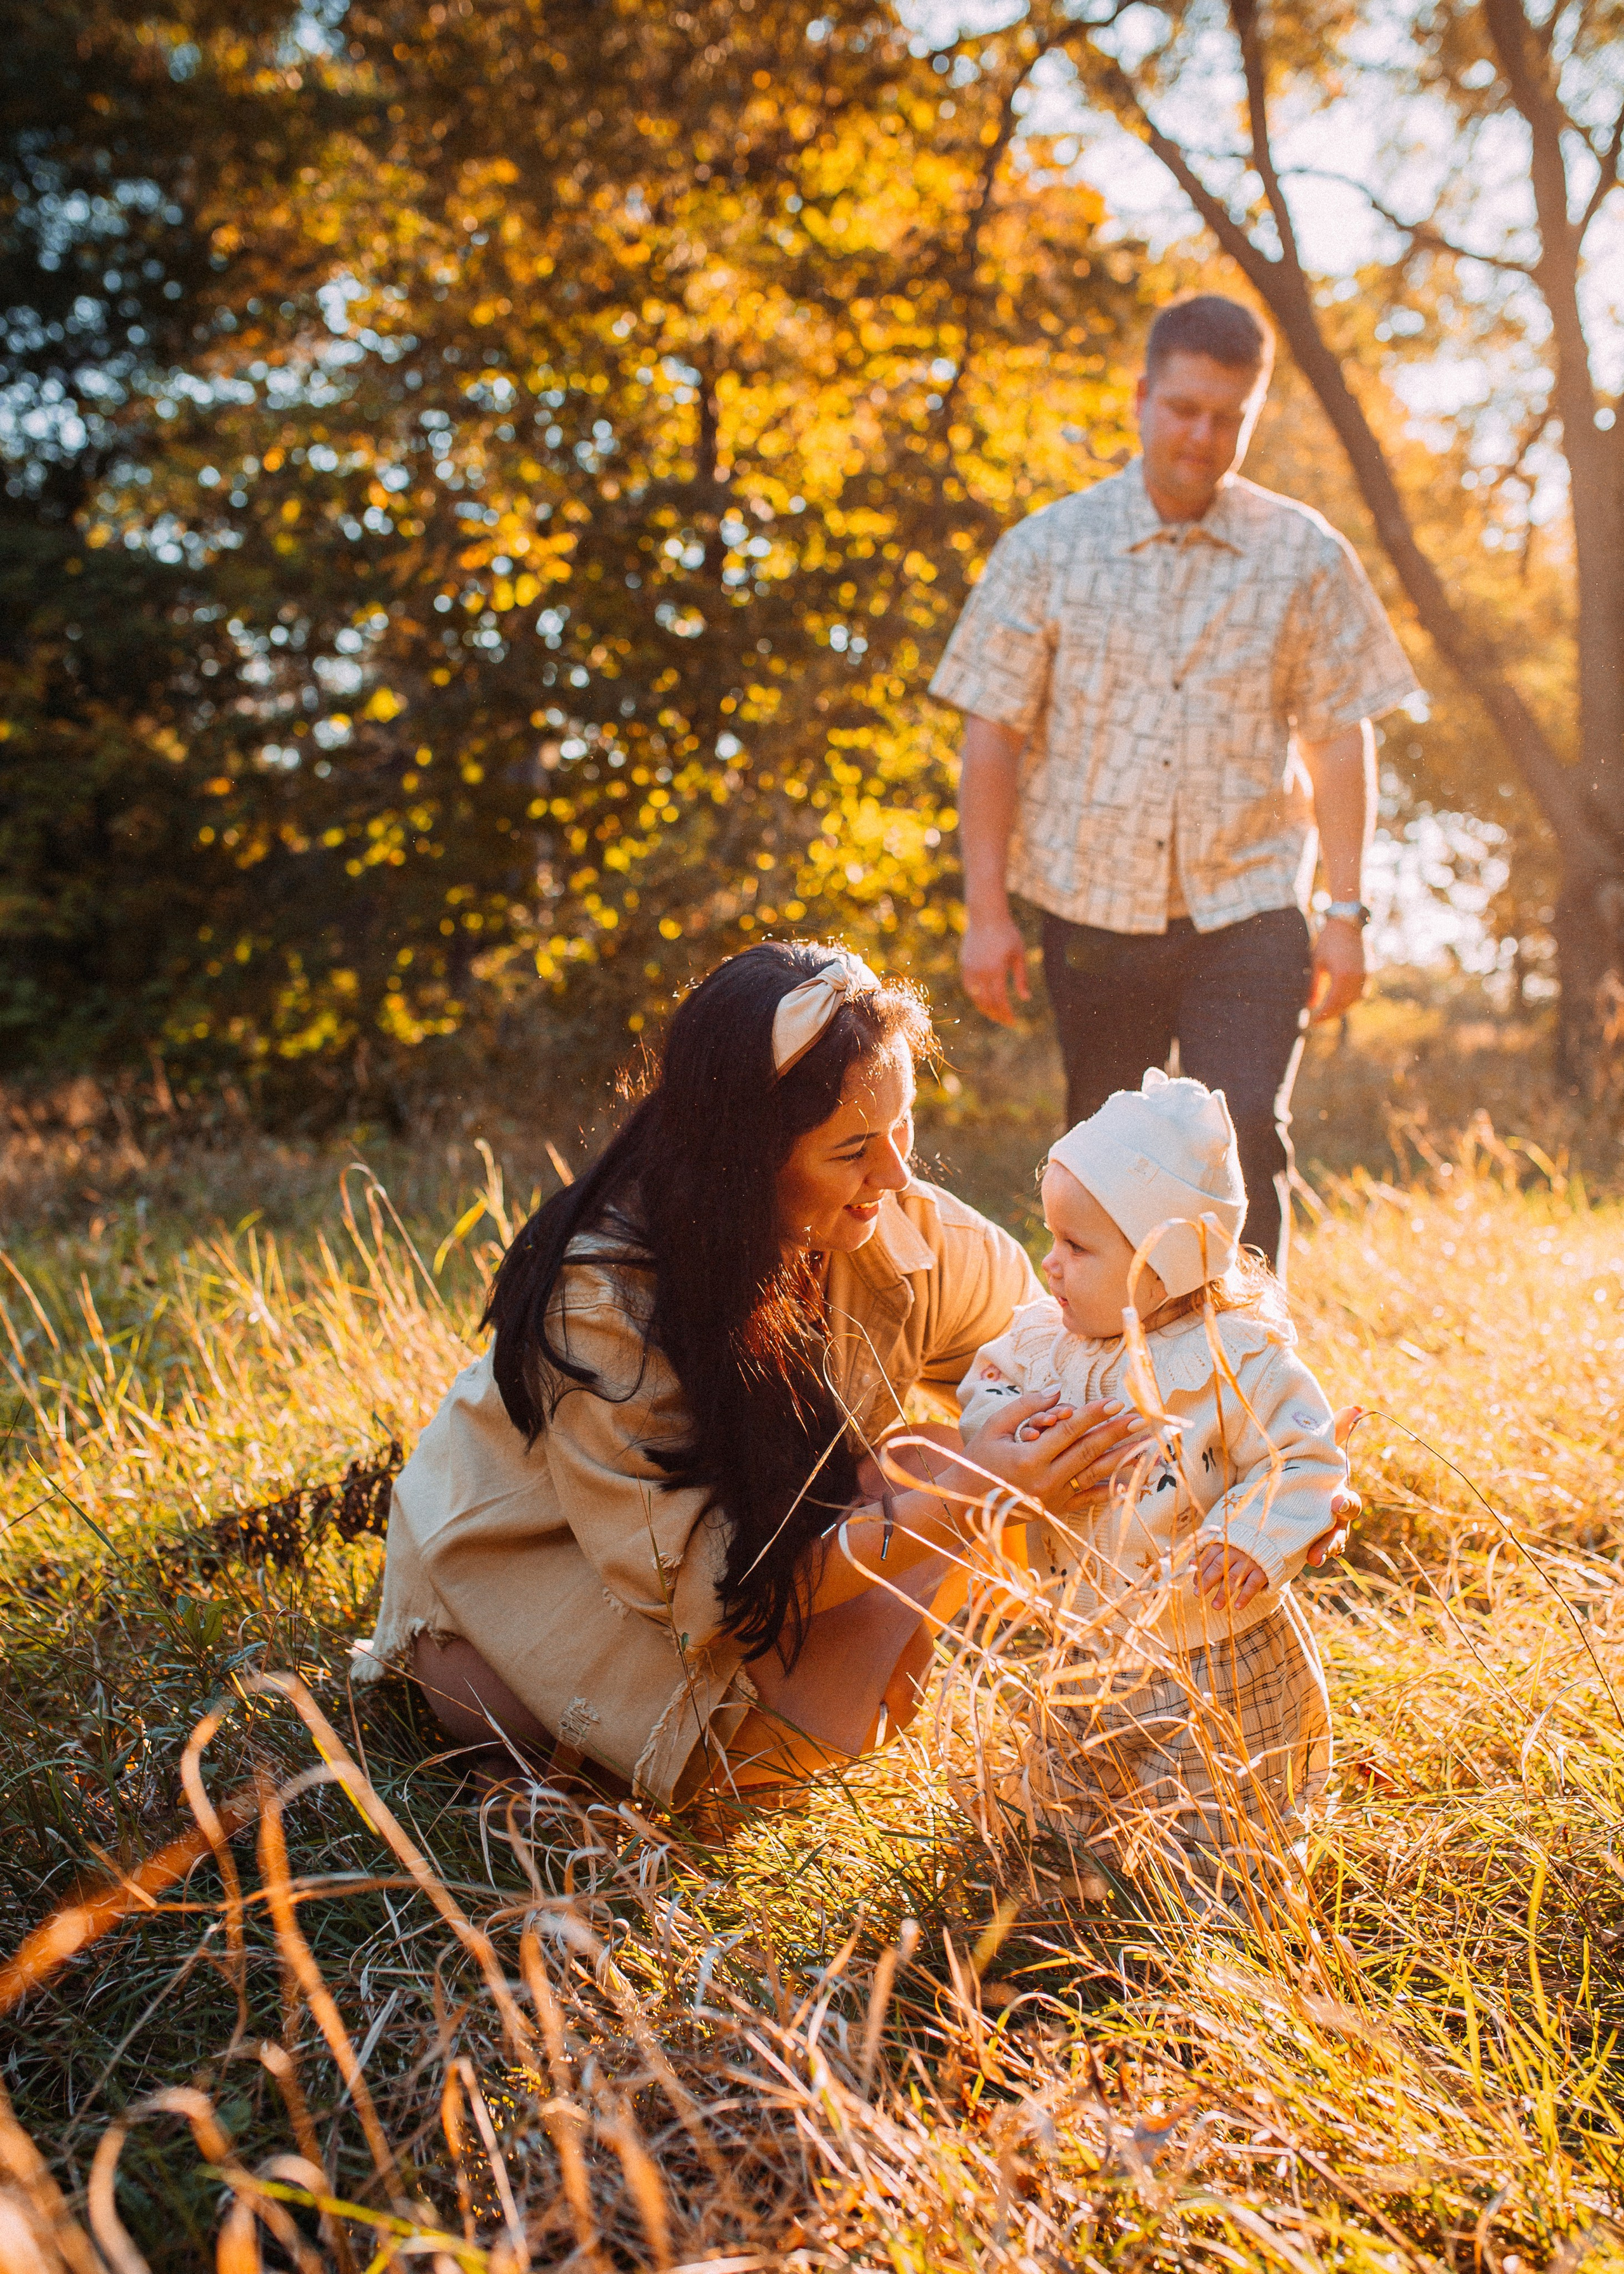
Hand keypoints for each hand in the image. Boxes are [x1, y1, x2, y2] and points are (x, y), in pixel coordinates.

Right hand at [960, 908, 1030, 1026]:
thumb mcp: (1019, 955)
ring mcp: (970, 969)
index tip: (1013, 1022)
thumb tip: (1026, 999)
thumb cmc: (1007, 934)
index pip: (1000, 1000)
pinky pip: (968, 987)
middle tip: (1005, 1022)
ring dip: (985, 1008)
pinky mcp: (964, 965)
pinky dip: (976, 997)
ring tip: (994, 1015)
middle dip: (996, 1015)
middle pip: (987, 1002)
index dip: (1006, 1014)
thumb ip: (1021, 978)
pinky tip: (983, 1000)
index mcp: (996, 970)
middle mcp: (981, 972)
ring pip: (975, 997)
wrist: (986, 916)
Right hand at [961, 1391, 1152, 1512]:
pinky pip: (1088, 1501)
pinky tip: (1132, 1482)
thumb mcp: (994, 1426)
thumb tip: (1058, 1391)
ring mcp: (1052, 1499)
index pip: (1068, 1431)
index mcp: (1027, 1458)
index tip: (1115, 1401)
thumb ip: (1026, 1407)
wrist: (965, 1502)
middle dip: (1116, 1433)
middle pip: (1088, 1452)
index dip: (1092, 1415)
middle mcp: (1044, 1481)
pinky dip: (1111, 1492)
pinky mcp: (1056, 1511)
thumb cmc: (978, 1459)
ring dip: (1124, 1461)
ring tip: (1149, 1449)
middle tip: (1140, 1419)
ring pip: (1095, 1476)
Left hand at [1194, 1540, 1270, 1610]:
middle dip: (1207, 1581)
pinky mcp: (1263, 1570)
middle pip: (1219, 1566)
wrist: (1273, 1543)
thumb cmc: (1244, 1548)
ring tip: (1215, 1606)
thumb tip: (1191, 1564)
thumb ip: (1210, 1554)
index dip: (1201, 1570)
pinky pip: (1253, 1585)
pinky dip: (1245, 1596)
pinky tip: (1237, 1606)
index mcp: (1226, 1543)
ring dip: (1223, 1593)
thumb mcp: (1228, 1546)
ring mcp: (1250, 1560)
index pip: (1210, 1556)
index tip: (1194, 1584)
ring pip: (1234, 1577)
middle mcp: (1237, 1551)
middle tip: (1197, 1595)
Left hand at [1305, 1402, 1362, 1565]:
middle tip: (1326, 1545)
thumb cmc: (1313, 1469)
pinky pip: (1309, 1553)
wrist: (1291, 1489)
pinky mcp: (1304, 1543)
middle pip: (1341, 1533)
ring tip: (1313, 1559)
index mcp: (1340, 1497)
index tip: (1336, 1503)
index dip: (1346, 1505)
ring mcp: (1322, 1535)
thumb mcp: (1321, 1450)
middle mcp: (1335, 1520)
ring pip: (1327, 1548)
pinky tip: (1296, 1560)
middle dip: (1334, 1539)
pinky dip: (1305, 1556)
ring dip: (1322, 1553)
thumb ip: (1337, 1429)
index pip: (1351, 1504)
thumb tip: (1358, 1406)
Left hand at [1309, 917, 1365, 1022]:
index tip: (1313, 1021)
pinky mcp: (1369, 971)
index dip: (1323, 1014)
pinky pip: (1362, 991)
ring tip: (1328, 1012)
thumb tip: (1309, 1005)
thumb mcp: (1317, 963)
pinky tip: (1341, 1001)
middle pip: (1345, 1004)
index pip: (1333, 1003)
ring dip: (1343, 1008)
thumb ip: (1314, 986)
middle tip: (1319, 1020)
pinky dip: (1352, 999)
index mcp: (1343, 975)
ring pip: (1355, 1000)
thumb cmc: (1328, 940)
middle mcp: (1357, 977)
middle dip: (1332, 1014)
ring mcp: (1366, 974)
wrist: (1348, 922)